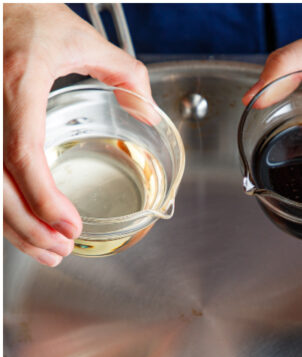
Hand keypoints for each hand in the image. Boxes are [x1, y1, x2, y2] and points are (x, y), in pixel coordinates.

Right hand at [3, 4, 151, 266]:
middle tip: (61, 250)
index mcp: (17, 83)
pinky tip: (21, 222)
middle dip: (28, 225)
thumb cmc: (28, 14)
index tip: (69, 225)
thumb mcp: (82, 38)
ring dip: (11, 224)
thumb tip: (148, 113)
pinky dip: (0, 204)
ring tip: (44, 247)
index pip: (23, 153)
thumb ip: (126, 74)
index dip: (44, 196)